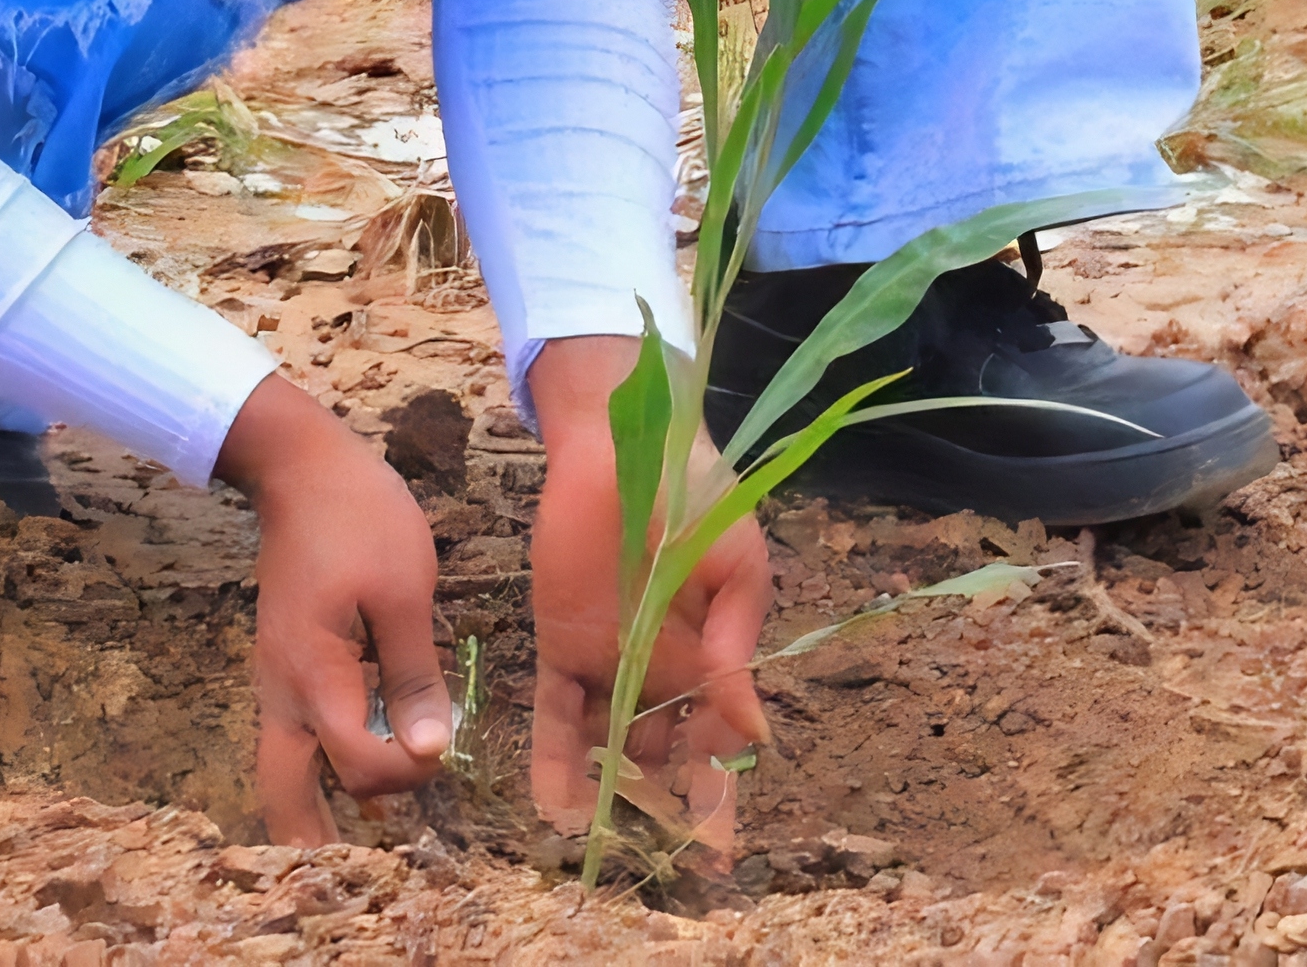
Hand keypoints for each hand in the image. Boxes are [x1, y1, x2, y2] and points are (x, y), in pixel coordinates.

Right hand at [214, 376, 452, 843]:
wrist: (297, 464)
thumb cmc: (359, 516)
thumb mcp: (404, 589)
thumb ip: (414, 674)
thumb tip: (429, 749)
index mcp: (316, 674)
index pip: (356, 764)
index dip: (404, 772)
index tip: (441, 746)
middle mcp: (282, 691)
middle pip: (284, 799)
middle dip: (322, 840)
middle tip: (368, 860)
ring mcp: (275, 680)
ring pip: (281, 773)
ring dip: (319, 805)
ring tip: (369, 817)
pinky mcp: (283, 665)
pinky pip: (291, 738)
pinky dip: (318, 765)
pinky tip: (361, 756)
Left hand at [524, 339, 771, 856]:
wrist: (625, 442)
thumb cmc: (697, 496)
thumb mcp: (733, 570)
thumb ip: (734, 649)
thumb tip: (754, 733)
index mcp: (712, 657)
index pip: (717, 742)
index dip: (719, 797)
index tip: (720, 856)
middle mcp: (661, 671)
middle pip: (662, 755)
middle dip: (661, 808)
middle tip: (656, 864)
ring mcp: (610, 660)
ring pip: (608, 745)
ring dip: (607, 793)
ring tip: (602, 849)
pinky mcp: (561, 644)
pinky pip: (556, 711)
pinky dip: (554, 757)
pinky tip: (552, 803)